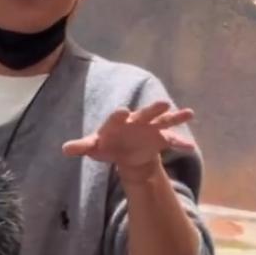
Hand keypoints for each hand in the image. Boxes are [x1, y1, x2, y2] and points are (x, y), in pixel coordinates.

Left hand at [62, 101, 193, 174]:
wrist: (125, 150)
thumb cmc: (107, 144)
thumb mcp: (94, 147)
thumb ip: (82, 146)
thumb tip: (65, 149)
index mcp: (118, 121)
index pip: (117, 117)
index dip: (119, 115)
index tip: (122, 111)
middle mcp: (136, 120)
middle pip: (145, 113)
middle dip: (153, 109)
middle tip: (163, 103)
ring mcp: (151, 128)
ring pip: (163, 120)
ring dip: (174, 117)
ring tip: (188, 113)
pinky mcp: (160, 138)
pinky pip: (172, 139)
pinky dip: (181, 142)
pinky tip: (191, 147)